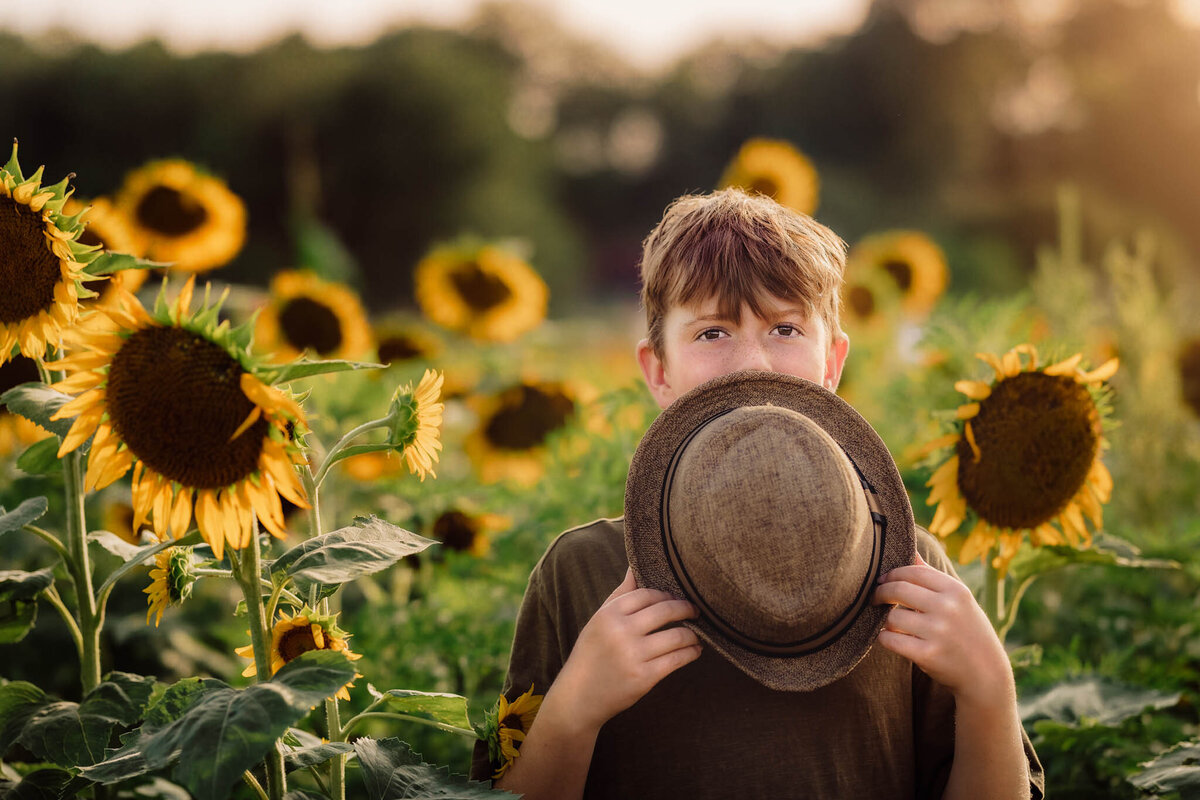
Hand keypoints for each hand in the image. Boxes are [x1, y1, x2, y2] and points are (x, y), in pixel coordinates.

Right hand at [552, 568, 701, 731]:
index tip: (675, 598)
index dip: (666, 594)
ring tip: (696, 635)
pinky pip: (678, 659)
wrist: (579, 697)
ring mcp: (633, 655)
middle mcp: (621, 632)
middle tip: (695, 611)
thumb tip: (635, 566)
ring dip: (692, 634)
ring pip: (677, 635)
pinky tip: (695, 651)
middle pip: (666, 610)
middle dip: (686, 608)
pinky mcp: (644, 677)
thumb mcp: (599, 620)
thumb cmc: (591, 654)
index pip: (647, 593)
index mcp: (608, 614)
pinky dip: (691, 653)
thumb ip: (621, 594)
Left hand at [871, 553, 1014, 708]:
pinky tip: (889, 637)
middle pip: (898, 589)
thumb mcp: (958, 599)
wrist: (986, 674)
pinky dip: (884, 637)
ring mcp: (938, 632)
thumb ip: (931, 575)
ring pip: (892, 616)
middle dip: (880, 592)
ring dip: (885, 619)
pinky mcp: (928, 655)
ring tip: (889, 622)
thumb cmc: (967, 630)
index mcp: (956, 590)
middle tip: (875, 598)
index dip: (892, 574)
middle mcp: (948, 608)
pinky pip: (890, 639)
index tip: (883, 580)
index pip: (912, 571)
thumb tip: (909, 548)